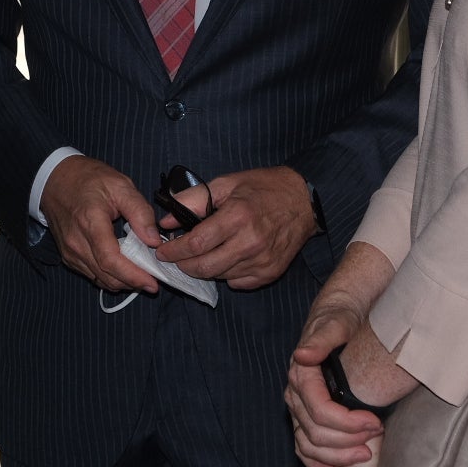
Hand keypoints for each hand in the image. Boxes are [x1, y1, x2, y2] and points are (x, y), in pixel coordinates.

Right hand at [40, 155, 161, 292]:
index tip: (152, 282)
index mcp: (90, 222)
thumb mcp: (120, 185)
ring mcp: (70, 251)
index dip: (133, 275)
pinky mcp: (68, 256)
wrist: (56, 179)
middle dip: (132, 283)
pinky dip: (109, 277)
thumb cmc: (88, 179)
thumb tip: (154, 240)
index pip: (111, 260)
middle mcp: (76, 242)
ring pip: (99, 279)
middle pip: (106, 275)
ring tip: (141, 275)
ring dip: (122, 282)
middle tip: (153, 280)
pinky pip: (91, 274)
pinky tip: (123, 269)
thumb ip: (140, 212)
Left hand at [154, 166, 316, 288]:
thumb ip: (194, 200)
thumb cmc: (263, 188)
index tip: (162, 251)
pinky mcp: (270, 273)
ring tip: (201, 254)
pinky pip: (237, 282)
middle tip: (177, 257)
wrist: (305, 201)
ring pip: (219, 277)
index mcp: (238, 216)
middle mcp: (251, 242)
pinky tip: (226, 257)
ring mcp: (262, 261)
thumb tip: (167, 221)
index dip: (174, 251)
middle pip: (205, 267)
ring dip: (204, 268)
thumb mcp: (227, 183)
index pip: (197, 243)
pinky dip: (226, 274)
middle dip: (184, 265)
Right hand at [287, 300, 382, 466]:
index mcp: (301, 375)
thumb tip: (303, 355)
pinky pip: (304, 448)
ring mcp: (299, 409)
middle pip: (315, 433)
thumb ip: (321, 339)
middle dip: (347, 441)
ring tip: (366, 454)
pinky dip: (317, 463)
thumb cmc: (341, 321)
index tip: (375, 422)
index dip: (347, 423)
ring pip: (309, 446)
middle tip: (376, 438)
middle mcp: (295, 395)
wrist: (339, 319)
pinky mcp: (305, 418)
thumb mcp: (336, 323)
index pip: (319, 411)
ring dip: (337, 456)